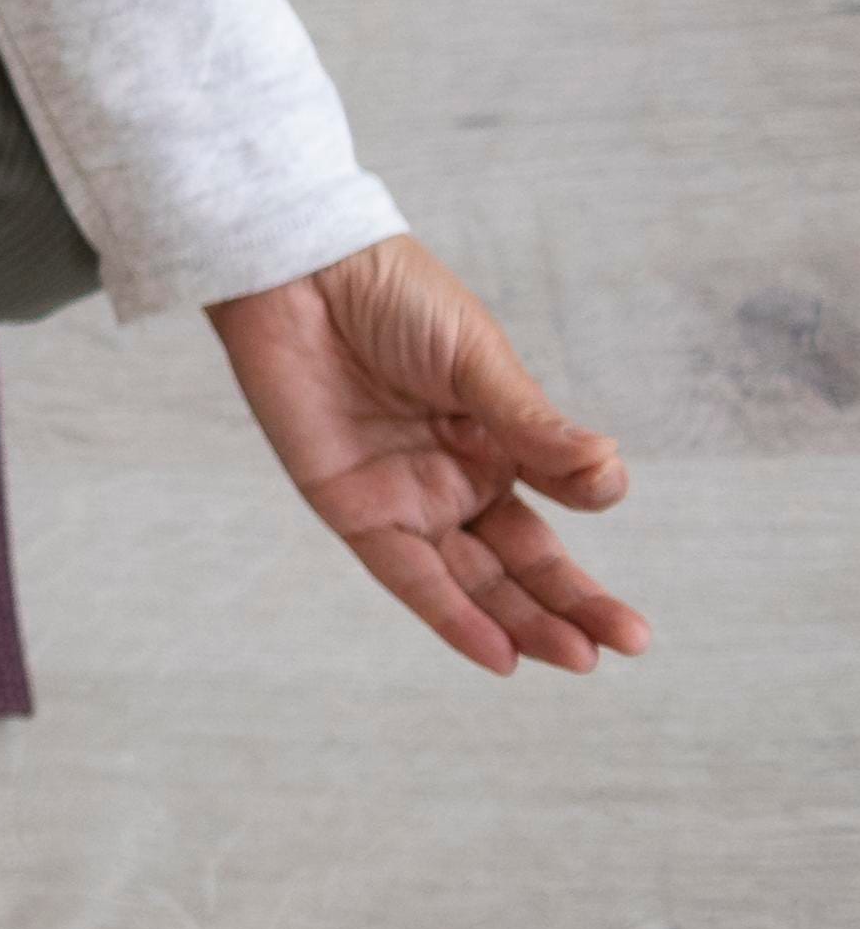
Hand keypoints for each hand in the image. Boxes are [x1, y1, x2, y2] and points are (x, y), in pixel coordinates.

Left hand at [209, 233, 649, 677]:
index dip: (589, 504)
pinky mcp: (353, 508)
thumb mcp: (477, 359)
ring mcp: (407, 497)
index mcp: (497, 438)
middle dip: (573, 604)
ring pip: (475, 579)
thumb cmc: (391, 297)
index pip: (558, 499)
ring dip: (524, 623)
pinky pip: (408, 575)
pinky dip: (452, 616)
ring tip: (578, 658)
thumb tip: (611, 474)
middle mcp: (456, 477)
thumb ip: (533, 425)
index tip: (601, 489)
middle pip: (523, 558)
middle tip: (628, 643)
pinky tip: (501, 653)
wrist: (299, 271)